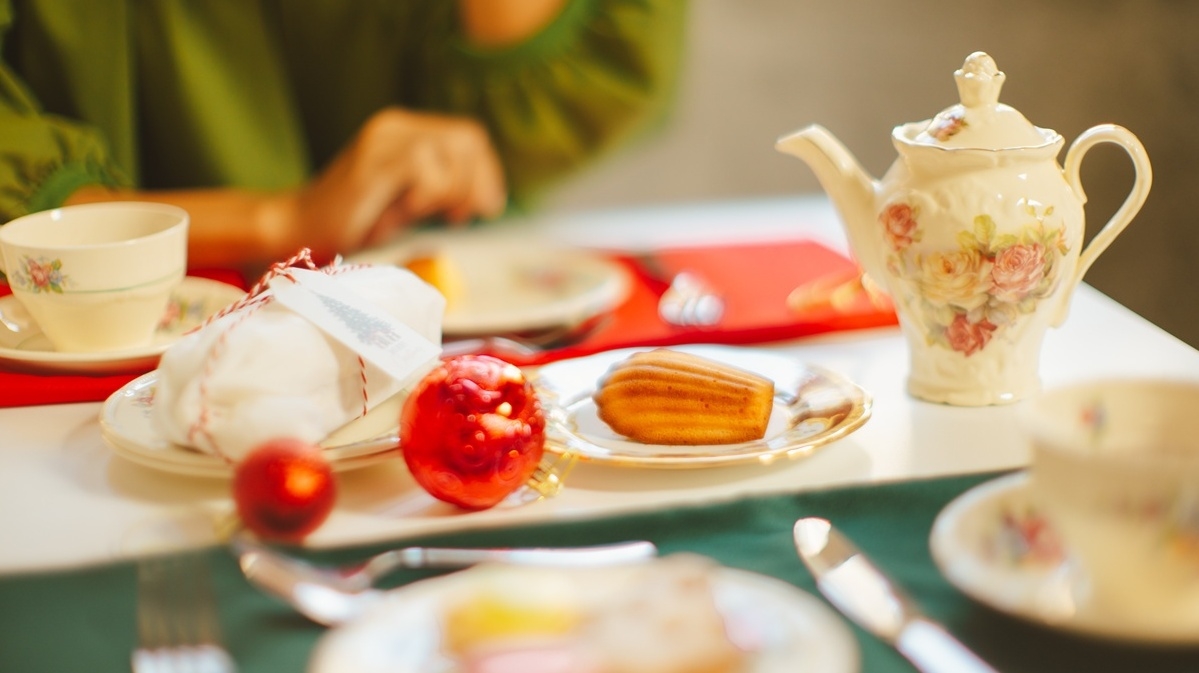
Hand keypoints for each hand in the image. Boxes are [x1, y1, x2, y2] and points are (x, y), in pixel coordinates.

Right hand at [283, 108, 506, 257]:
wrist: (298, 228)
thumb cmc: (355, 223)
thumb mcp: (409, 201)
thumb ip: (443, 188)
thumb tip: (488, 196)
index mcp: (407, 129)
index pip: (470, 136)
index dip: (487, 174)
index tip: (482, 210)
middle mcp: (396, 125)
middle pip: (468, 138)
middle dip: (476, 183)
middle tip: (456, 217)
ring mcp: (383, 138)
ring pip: (452, 150)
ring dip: (449, 191)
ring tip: (421, 214)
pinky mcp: (373, 160)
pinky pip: (424, 167)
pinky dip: (426, 195)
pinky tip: (404, 212)